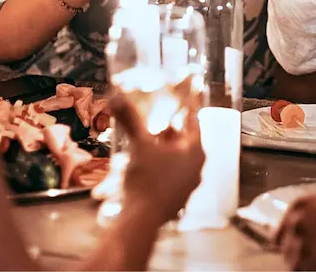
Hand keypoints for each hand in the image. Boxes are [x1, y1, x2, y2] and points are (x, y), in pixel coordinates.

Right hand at [112, 93, 204, 225]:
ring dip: (163, 148)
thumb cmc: (147, 180)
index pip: (193, 121)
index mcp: (195, 151)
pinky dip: (161, 165)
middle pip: (185, 140)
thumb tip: (118, 98)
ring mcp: (189, 184)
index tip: (184, 96)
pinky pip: (171, 174)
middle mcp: (197, 167)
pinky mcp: (178, 197)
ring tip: (147, 140)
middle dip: (169, 130)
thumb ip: (131, 120)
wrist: (141, 219)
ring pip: (178, 158)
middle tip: (157, 121)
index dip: (186, 107)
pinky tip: (144, 164)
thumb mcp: (139, 145)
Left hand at [275, 195, 315, 270]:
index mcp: (302, 205)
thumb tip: (312, 231)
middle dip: (300, 255)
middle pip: (286, 249)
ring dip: (308, 266)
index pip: (280, 231)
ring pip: (295, 265)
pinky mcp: (313, 266)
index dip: (290, 242)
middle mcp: (297, 223)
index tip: (297, 249)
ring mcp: (303, 246)